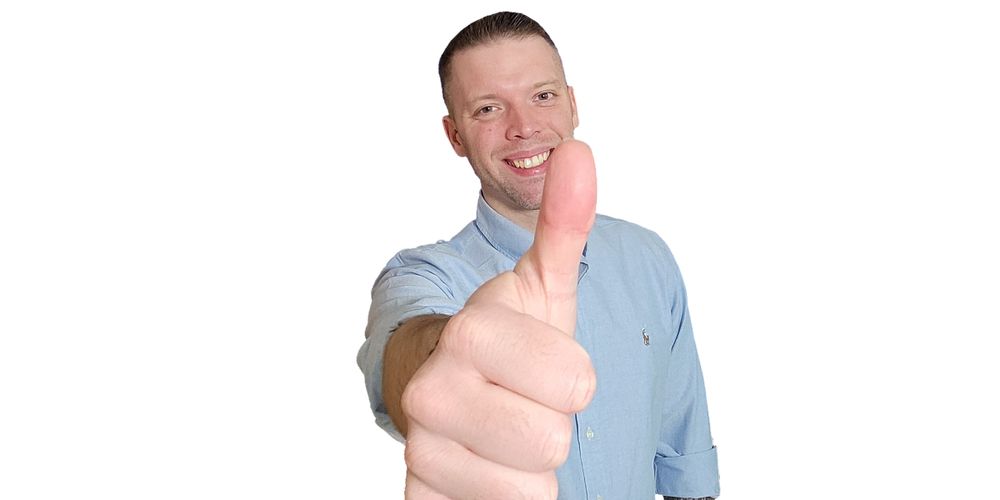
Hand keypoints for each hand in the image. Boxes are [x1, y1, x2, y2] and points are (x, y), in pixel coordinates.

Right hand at [401, 140, 597, 498]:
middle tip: (522, 399)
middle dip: (550, 423)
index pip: (576, 383)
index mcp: (470, 331)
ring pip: (530, 491)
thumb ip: (564, 225)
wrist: (440, 388)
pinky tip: (483, 466)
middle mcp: (432, 391)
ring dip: (529, 467)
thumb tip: (581, 152)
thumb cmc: (505, 340)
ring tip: (503, 431)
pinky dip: (503, 498)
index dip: (573, 377)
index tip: (544, 362)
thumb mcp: (539, 286)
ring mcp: (421, 449)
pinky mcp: (419, 495)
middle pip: (553, 441)